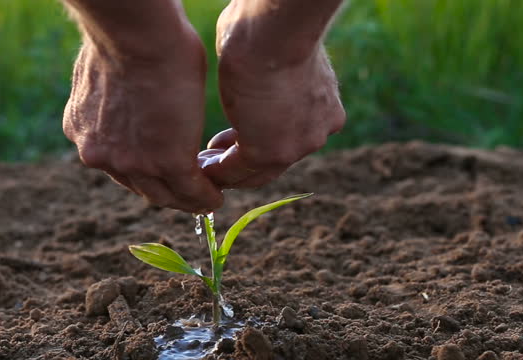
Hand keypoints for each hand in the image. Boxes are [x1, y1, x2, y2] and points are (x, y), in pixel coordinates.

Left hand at [63, 29, 222, 212]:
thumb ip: (117, 95)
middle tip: (186, 191)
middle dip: (163, 190)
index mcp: (84, 129)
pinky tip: (216, 196)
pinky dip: (204, 197)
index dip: (141, 170)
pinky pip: (190, 190)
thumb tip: (131, 90)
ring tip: (204, 197)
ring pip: (162, 194)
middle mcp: (100, 154)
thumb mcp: (110, 73)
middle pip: (137, 185)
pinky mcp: (166, 162)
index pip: (115, 162)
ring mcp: (130, 163)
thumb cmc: (128, 35)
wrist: (134, 33)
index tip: (158, 169)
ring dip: (185, 199)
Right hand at [200, 1, 346, 188]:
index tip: (234, 135)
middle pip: (277, 160)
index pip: (290, 135)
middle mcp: (316, 132)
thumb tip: (247, 55)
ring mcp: (296, 147)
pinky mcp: (268, 153)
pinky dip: (216, 172)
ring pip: (258, 171)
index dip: (259, 137)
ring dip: (227, 171)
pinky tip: (199, 165)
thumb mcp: (275, 55)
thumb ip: (267, 71)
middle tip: (216, 156)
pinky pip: (236, 171)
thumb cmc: (271, 26)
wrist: (275, 30)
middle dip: (243, 159)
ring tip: (203, 164)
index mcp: (323, 105)